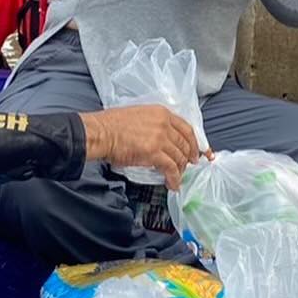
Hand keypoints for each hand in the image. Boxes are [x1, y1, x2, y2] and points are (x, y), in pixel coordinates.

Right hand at [81, 104, 199, 189]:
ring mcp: (160, 138)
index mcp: (161, 113)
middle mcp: (164, 124)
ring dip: (180, 170)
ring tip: (177, 178)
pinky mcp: (154, 153)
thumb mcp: (139, 115)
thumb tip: (161, 137)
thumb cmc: (112, 125)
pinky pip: (171, 168)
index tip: (196, 151)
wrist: (101, 133)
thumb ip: (154, 123)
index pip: (186, 128)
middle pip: (185, 144)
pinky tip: (172, 184)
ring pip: (179, 157)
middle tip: (188, 166)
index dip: (194, 143)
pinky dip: (174, 178)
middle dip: (188, 158)